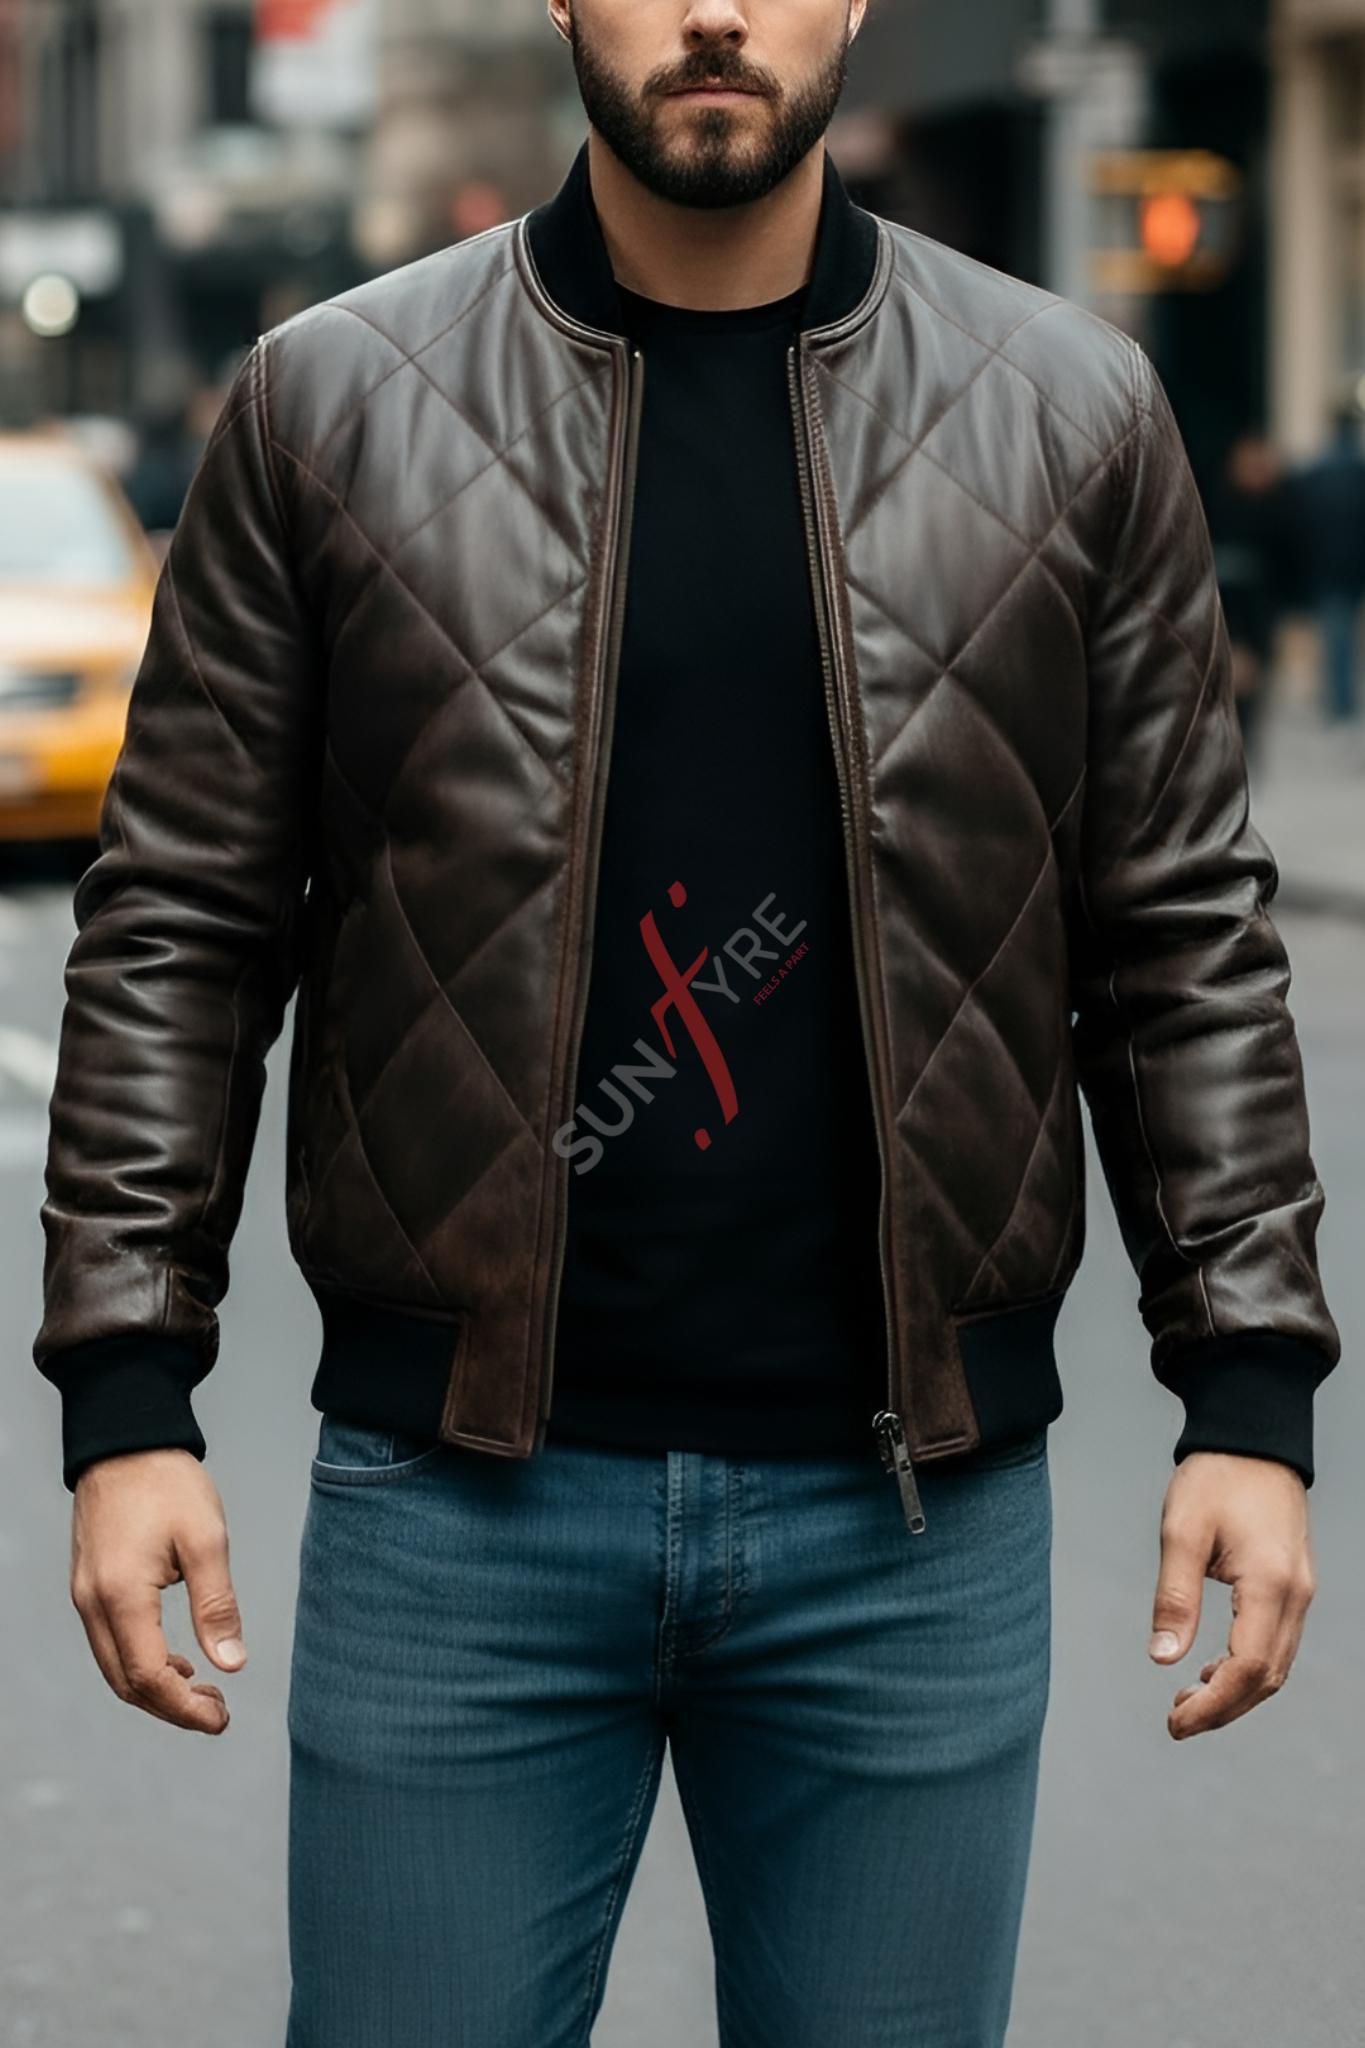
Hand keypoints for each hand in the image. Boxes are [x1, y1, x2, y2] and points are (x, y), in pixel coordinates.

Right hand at [71, 1449, 245, 1733]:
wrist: (126, 1442)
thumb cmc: (167, 1483)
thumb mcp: (206, 1539)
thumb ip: (216, 1605)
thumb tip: (231, 1663)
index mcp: (121, 1596)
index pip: (149, 1677)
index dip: (185, 1710)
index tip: (221, 1719)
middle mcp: (93, 1604)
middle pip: (127, 1683)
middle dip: (172, 1709)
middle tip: (218, 1712)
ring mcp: (85, 1596)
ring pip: (114, 1668)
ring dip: (157, 1690)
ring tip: (203, 1691)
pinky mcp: (89, 1587)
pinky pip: (110, 1644)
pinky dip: (141, 1663)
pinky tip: (177, 1661)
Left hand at [1148, 1450, 1314, 1739]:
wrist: (1252, 1440)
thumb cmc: (1216, 1478)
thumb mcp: (1181, 1531)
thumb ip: (1174, 1597)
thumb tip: (1163, 1658)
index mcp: (1269, 1584)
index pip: (1247, 1668)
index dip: (1213, 1706)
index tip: (1175, 1722)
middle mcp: (1295, 1595)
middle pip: (1267, 1678)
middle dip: (1224, 1709)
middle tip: (1176, 1722)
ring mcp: (1299, 1591)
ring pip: (1276, 1664)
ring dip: (1236, 1692)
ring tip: (1189, 1700)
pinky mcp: (1292, 1585)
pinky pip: (1277, 1642)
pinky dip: (1248, 1666)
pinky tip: (1213, 1668)